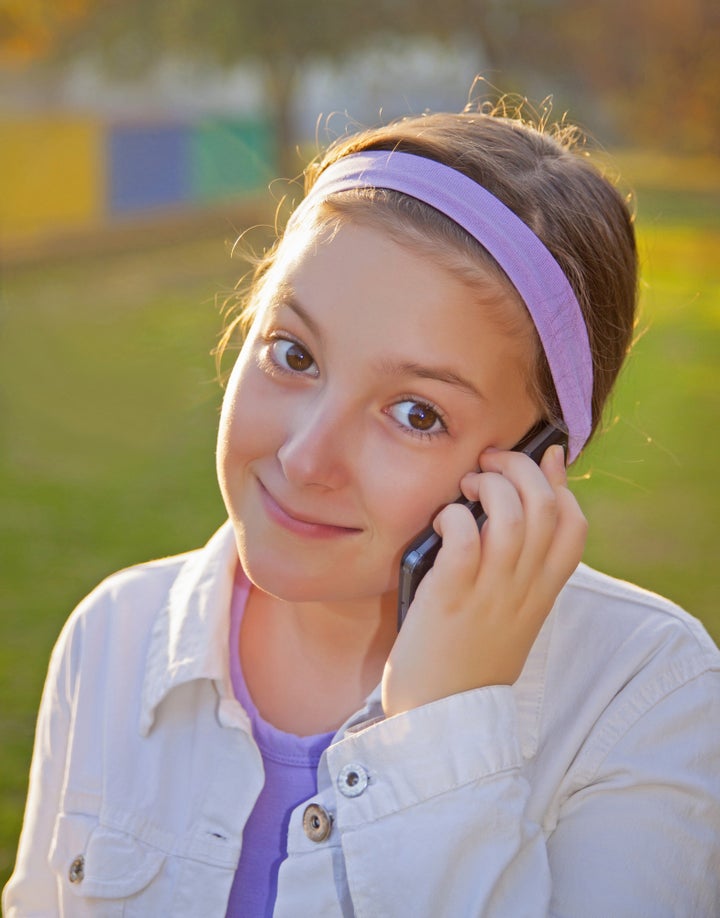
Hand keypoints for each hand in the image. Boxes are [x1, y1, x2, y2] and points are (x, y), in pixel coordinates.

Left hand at [382, 444, 586, 715]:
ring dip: (491, 485)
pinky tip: (444, 518)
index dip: (559, 484)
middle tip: (490, 462)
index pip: (574, 526)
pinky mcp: (450, 598)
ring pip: (514, 517)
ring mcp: (490, 593)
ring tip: (467, 484)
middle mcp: (523, 589)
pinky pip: (466, 540)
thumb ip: (517, 569)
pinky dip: (457, 517)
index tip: (538, 463)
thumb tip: (511, 522)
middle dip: (521, 468)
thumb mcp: (509, 615)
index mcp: (541, 593)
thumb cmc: (466, 659)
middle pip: (546, 508)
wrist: (441, 718)